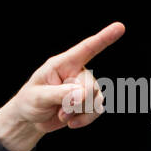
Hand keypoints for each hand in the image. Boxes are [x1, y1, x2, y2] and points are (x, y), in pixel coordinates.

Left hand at [0, 22, 124, 150]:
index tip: (120, 27)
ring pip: (96, 99)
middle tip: (60, 112)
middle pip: (91, 85)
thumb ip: (59, 94)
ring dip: (79, 112)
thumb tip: (82, 95)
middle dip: (77, 103)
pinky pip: (97, 109)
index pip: (86, 49)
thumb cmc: (30, 102)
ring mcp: (84, 87)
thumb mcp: (37, 97)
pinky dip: (86, 119)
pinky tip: (72, 123)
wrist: (31, 119)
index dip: (103, 38)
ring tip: (61, 116)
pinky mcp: (88, 102)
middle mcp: (76, 72)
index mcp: (62, 64)